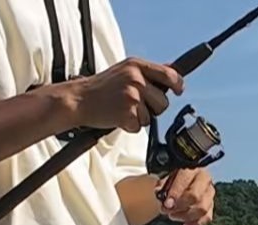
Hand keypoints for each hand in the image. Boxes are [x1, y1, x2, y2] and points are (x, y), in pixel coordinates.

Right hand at [66, 57, 180, 133]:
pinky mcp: (127, 114)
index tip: (178, 90)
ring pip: (153, 116)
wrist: (79, 99)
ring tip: (124, 108)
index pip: (170, 75)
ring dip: (142, 117)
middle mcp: (136, 79)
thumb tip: (173, 71)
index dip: (177, 85)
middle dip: (154, 107)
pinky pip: (140, 126)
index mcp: (136, 65)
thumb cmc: (103, 86)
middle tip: (134, 102)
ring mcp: (132, 96)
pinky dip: (131, 125)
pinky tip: (118, 116)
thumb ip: (148, 72)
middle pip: (164, 101)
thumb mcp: (125, 69)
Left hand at [159, 167, 216, 224]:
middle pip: (196, 197)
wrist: (184, 180)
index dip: (175, 194)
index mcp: (192, 169)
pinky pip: (207, 217)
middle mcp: (204, 180)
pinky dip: (196, 223)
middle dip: (180, 207)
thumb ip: (162, 185)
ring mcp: (210, 193)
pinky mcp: (211, 205)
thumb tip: (159, 193)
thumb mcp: (167, 177)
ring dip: (186, 216)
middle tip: (167, 211)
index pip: (185, 181)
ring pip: (203, 209)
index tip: (166, 205)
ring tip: (173, 216)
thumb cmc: (174, 179)